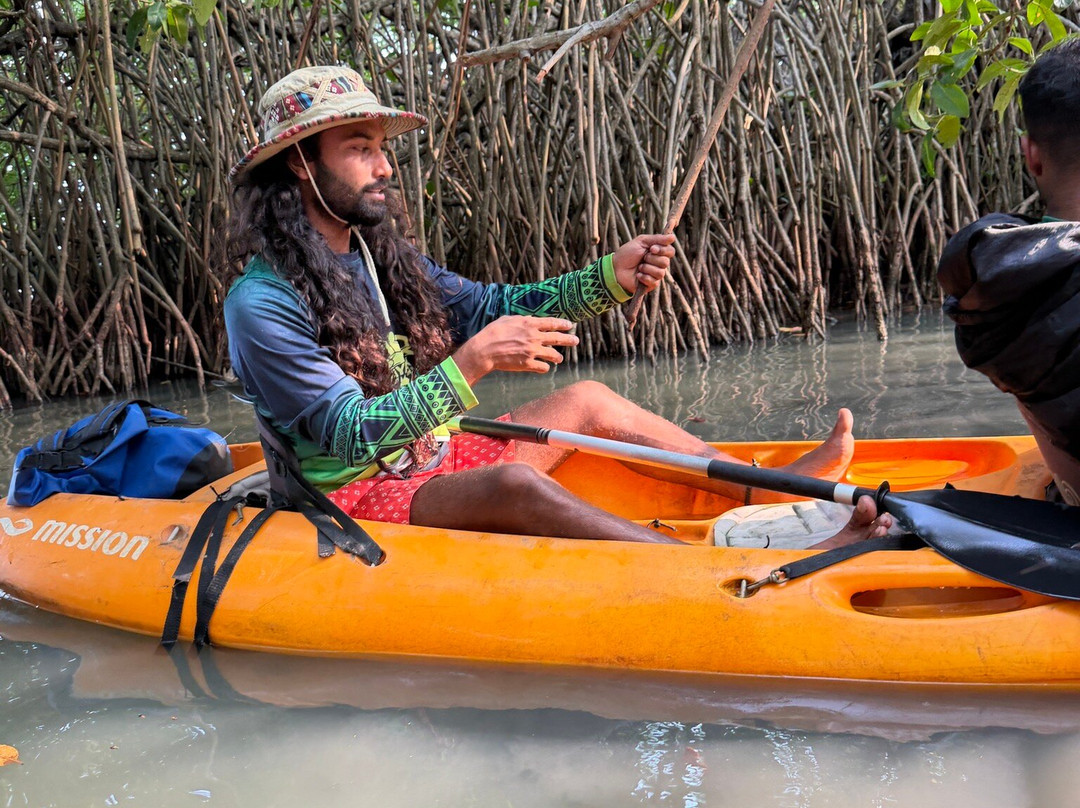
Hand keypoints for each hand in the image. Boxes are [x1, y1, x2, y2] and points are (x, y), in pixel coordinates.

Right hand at [451, 316, 578, 384]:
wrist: (484, 350)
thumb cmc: (493, 333)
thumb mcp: (508, 319)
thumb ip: (522, 319)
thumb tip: (531, 320)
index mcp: (530, 324)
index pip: (552, 323)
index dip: (563, 324)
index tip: (570, 325)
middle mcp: (534, 337)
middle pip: (558, 338)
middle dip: (569, 339)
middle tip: (576, 340)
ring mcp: (532, 351)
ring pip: (554, 355)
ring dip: (558, 357)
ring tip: (559, 358)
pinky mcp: (528, 364)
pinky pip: (543, 367)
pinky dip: (545, 367)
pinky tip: (544, 367)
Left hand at [612, 233, 675, 294]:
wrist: (616, 268)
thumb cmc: (627, 254)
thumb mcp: (641, 242)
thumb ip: (657, 239)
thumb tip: (673, 237)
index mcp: (658, 252)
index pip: (670, 251)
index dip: (663, 250)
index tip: (652, 248)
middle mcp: (658, 263)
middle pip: (666, 262)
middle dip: (652, 259)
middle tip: (643, 258)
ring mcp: (655, 274)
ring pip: (661, 272)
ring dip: (647, 268)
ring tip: (639, 267)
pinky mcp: (651, 284)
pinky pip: (654, 281)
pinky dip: (644, 277)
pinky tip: (638, 275)